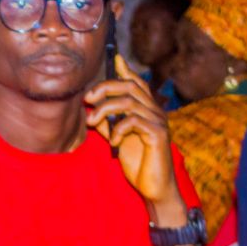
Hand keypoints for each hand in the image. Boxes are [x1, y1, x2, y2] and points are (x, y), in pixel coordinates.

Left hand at [85, 55, 187, 222]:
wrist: (153, 187)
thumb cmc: (137, 162)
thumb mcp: (117, 139)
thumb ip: (108, 123)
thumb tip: (90, 110)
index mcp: (146, 109)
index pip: (136, 82)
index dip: (125, 70)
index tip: (115, 58)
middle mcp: (155, 111)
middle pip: (130, 86)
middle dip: (105, 88)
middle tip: (88, 99)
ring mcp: (158, 121)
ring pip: (130, 101)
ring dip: (106, 109)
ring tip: (92, 122)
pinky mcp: (158, 135)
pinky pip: (135, 121)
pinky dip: (119, 128)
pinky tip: (114, 142)